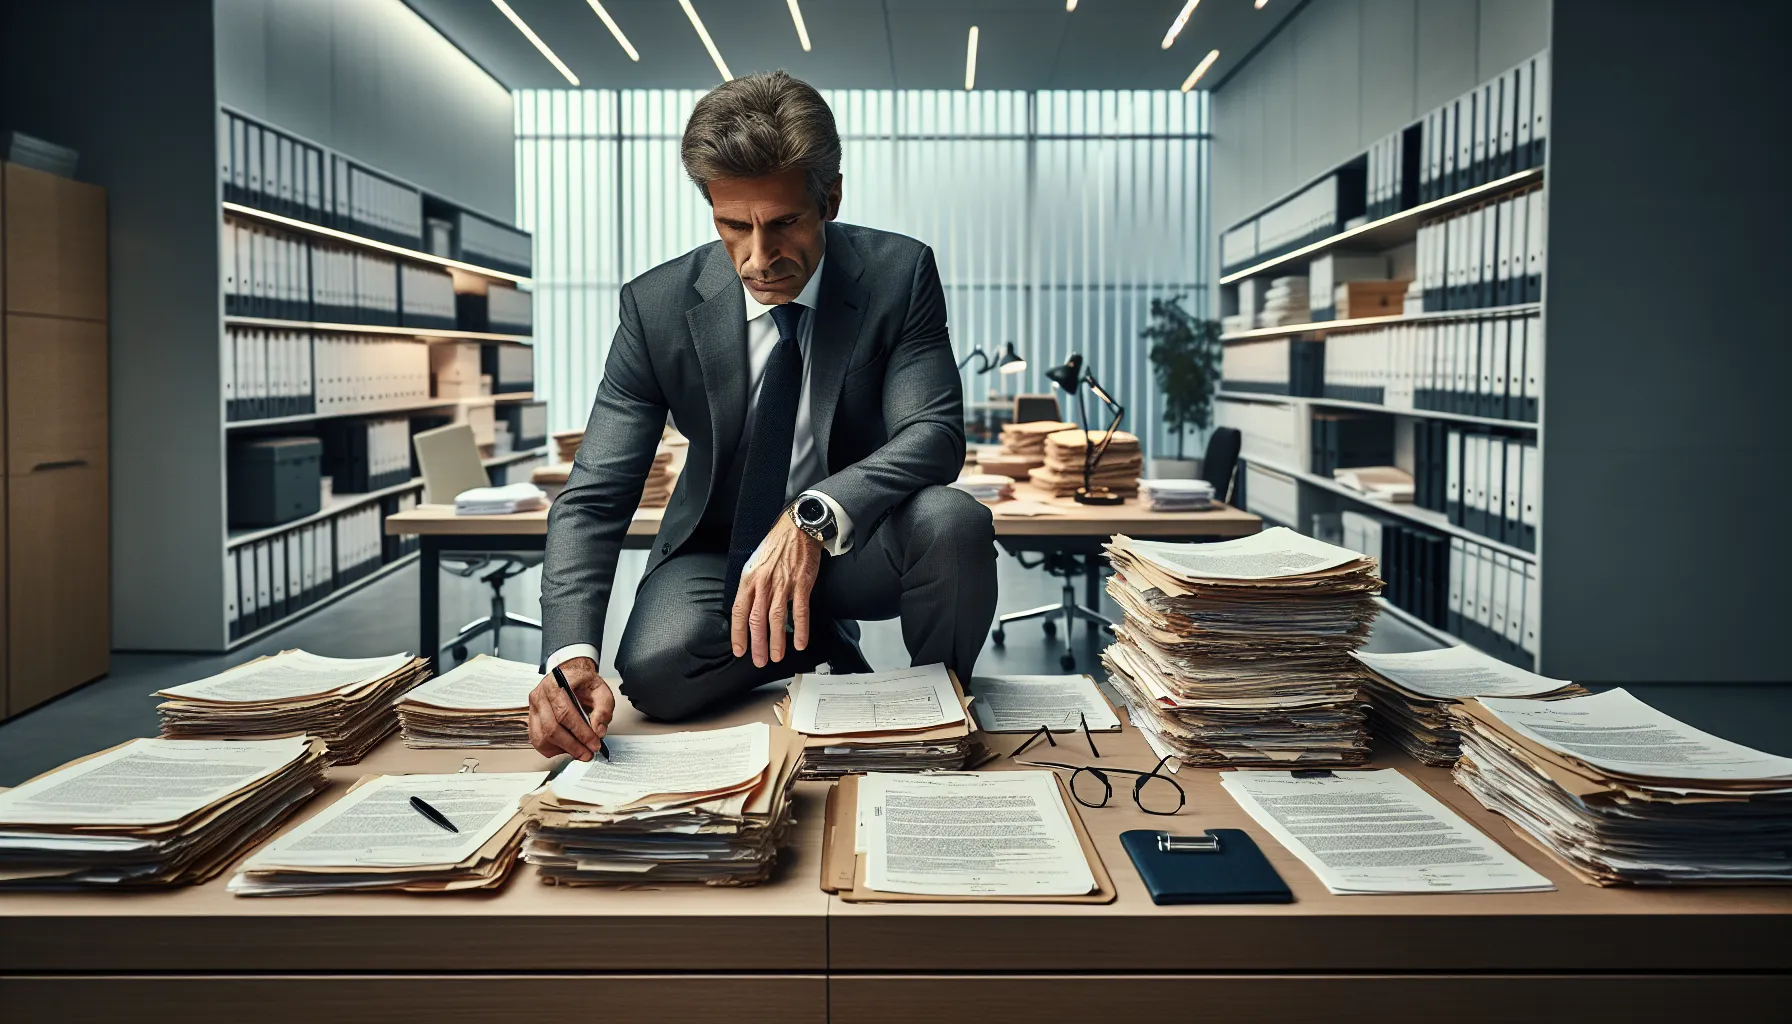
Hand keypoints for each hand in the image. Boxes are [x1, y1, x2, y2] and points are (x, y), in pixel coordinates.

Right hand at [527, 657, 614, 759]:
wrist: (569, 675)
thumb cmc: (583, 682)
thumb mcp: (600, 689)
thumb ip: (603, 709)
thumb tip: (598, 730)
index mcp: (556, 683)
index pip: (565, 713)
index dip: (580, 732)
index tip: (594, 744)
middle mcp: (540, 695)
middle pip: (551, 728)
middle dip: (572, 745)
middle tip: (587, 753)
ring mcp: (533, 708)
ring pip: (541, 737)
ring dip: (561, 749)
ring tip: (578, 751)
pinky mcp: (531, 719)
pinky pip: (537, 740)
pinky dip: (552, 749)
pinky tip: (566, 747)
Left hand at [731, 515, 821, 667]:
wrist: (797, 528)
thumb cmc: (776, 546)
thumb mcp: (755, 564)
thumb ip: (752, 587)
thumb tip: (748, 609)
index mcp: (749, 579)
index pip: (739, 611)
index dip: (739, 634)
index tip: (740, 650)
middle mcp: (763, 583)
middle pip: (757, 620)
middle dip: (758, 644)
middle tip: (759, 660)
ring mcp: (783, 584)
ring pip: (776, 619)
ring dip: (776, 641)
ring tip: (777, 656)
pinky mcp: (801, 584)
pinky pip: (800, 611)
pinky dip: (800, 629)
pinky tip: (800, 642)